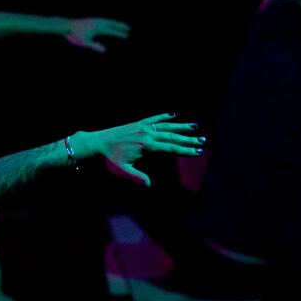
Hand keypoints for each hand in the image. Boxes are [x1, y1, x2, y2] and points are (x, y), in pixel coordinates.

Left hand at [61, 18, 130, 52]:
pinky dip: (108, 23)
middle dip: (120, 26)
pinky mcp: (91, 21)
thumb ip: (95, 46)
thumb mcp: (84, 42)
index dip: (119, 33)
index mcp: (96, 27)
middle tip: (128, 28)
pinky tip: (109, 26)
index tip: (126, 35)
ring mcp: (94, 21)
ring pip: (107, 21)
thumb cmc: (74, 35)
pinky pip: (103, 21)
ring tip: (121, 27)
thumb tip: (104, 50)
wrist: (66, 25)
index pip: (111, 30)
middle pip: (111, 23)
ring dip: (115, 24)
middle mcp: (96, 22)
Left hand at [84, 113, 206, 186]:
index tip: (197, 151)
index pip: (171, 148)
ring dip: (181, 126)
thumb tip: (149, 185)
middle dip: (188, 138)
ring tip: (195, 125)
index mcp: (147, 147)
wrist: (97, 142)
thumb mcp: (123, 170)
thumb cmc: (110, 159)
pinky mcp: (138, 123)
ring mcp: (143, 127)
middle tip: (202, 140)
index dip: (185, 150)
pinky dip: (164, 116)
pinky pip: (154, 118)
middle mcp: (147, 135)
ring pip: (166, 126)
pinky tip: (173, 114)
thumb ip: (137, 177)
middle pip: (172, 136)